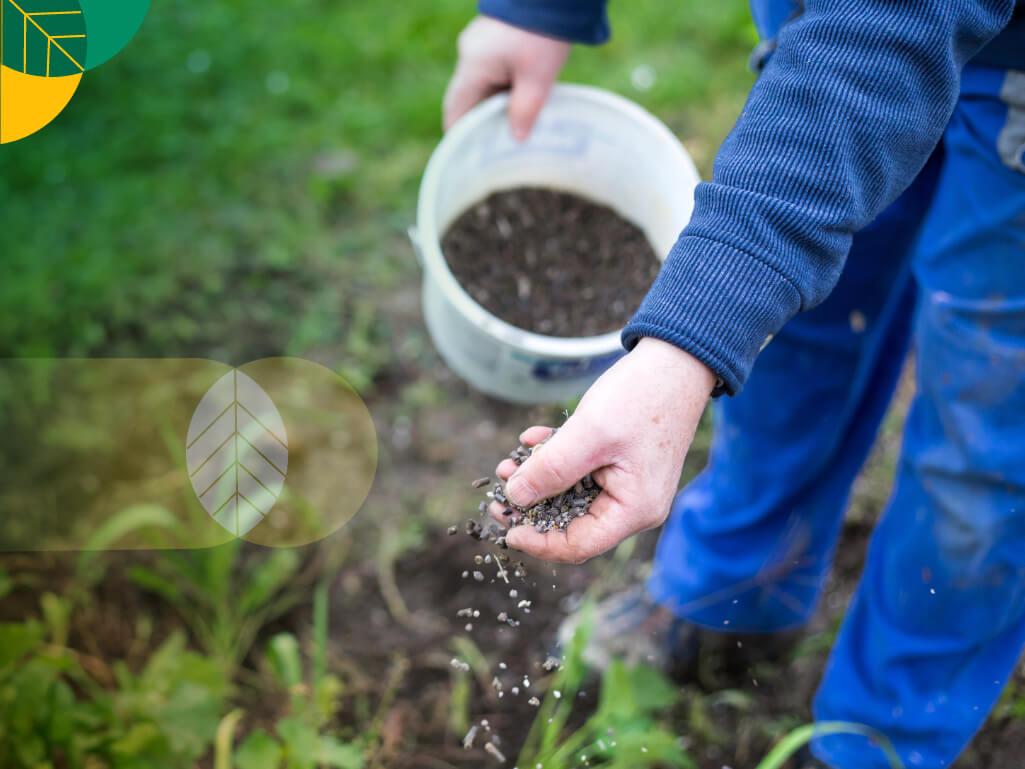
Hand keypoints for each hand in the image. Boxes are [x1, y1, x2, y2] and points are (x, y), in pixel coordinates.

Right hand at [444, 16, 569, 140]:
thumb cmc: (543, 34)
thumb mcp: (538, 78)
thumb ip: (524, 111)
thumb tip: (516, 140)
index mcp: (473, 66)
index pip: (455, 111)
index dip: (459, 136)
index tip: (468, 158)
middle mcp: (469, 55)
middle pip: (467, 100)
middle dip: (480, 124)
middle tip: (495, 150)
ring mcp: (480, 44)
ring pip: (482, 86)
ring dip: (494, 106)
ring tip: (512, 130)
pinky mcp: (494, 37)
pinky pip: (492, 71)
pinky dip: (502, 89)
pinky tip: (520, 101)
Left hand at [490, 338, 714, 563]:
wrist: (676, 360)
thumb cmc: (642, 396)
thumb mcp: (589, 434)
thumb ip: (551, 469)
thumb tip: (515, 498)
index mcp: (634, 509)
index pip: (578, 545)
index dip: (537, 541)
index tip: (505, 527)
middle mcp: (633, 505)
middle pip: (572, 522)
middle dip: (532, 505)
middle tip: (499, 488)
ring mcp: (627, 484)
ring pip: (571, 495)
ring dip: (539, 478)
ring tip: (510, 460)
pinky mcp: (620, 464)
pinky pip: (580, 472)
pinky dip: (556, 458)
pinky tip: (534, 438)